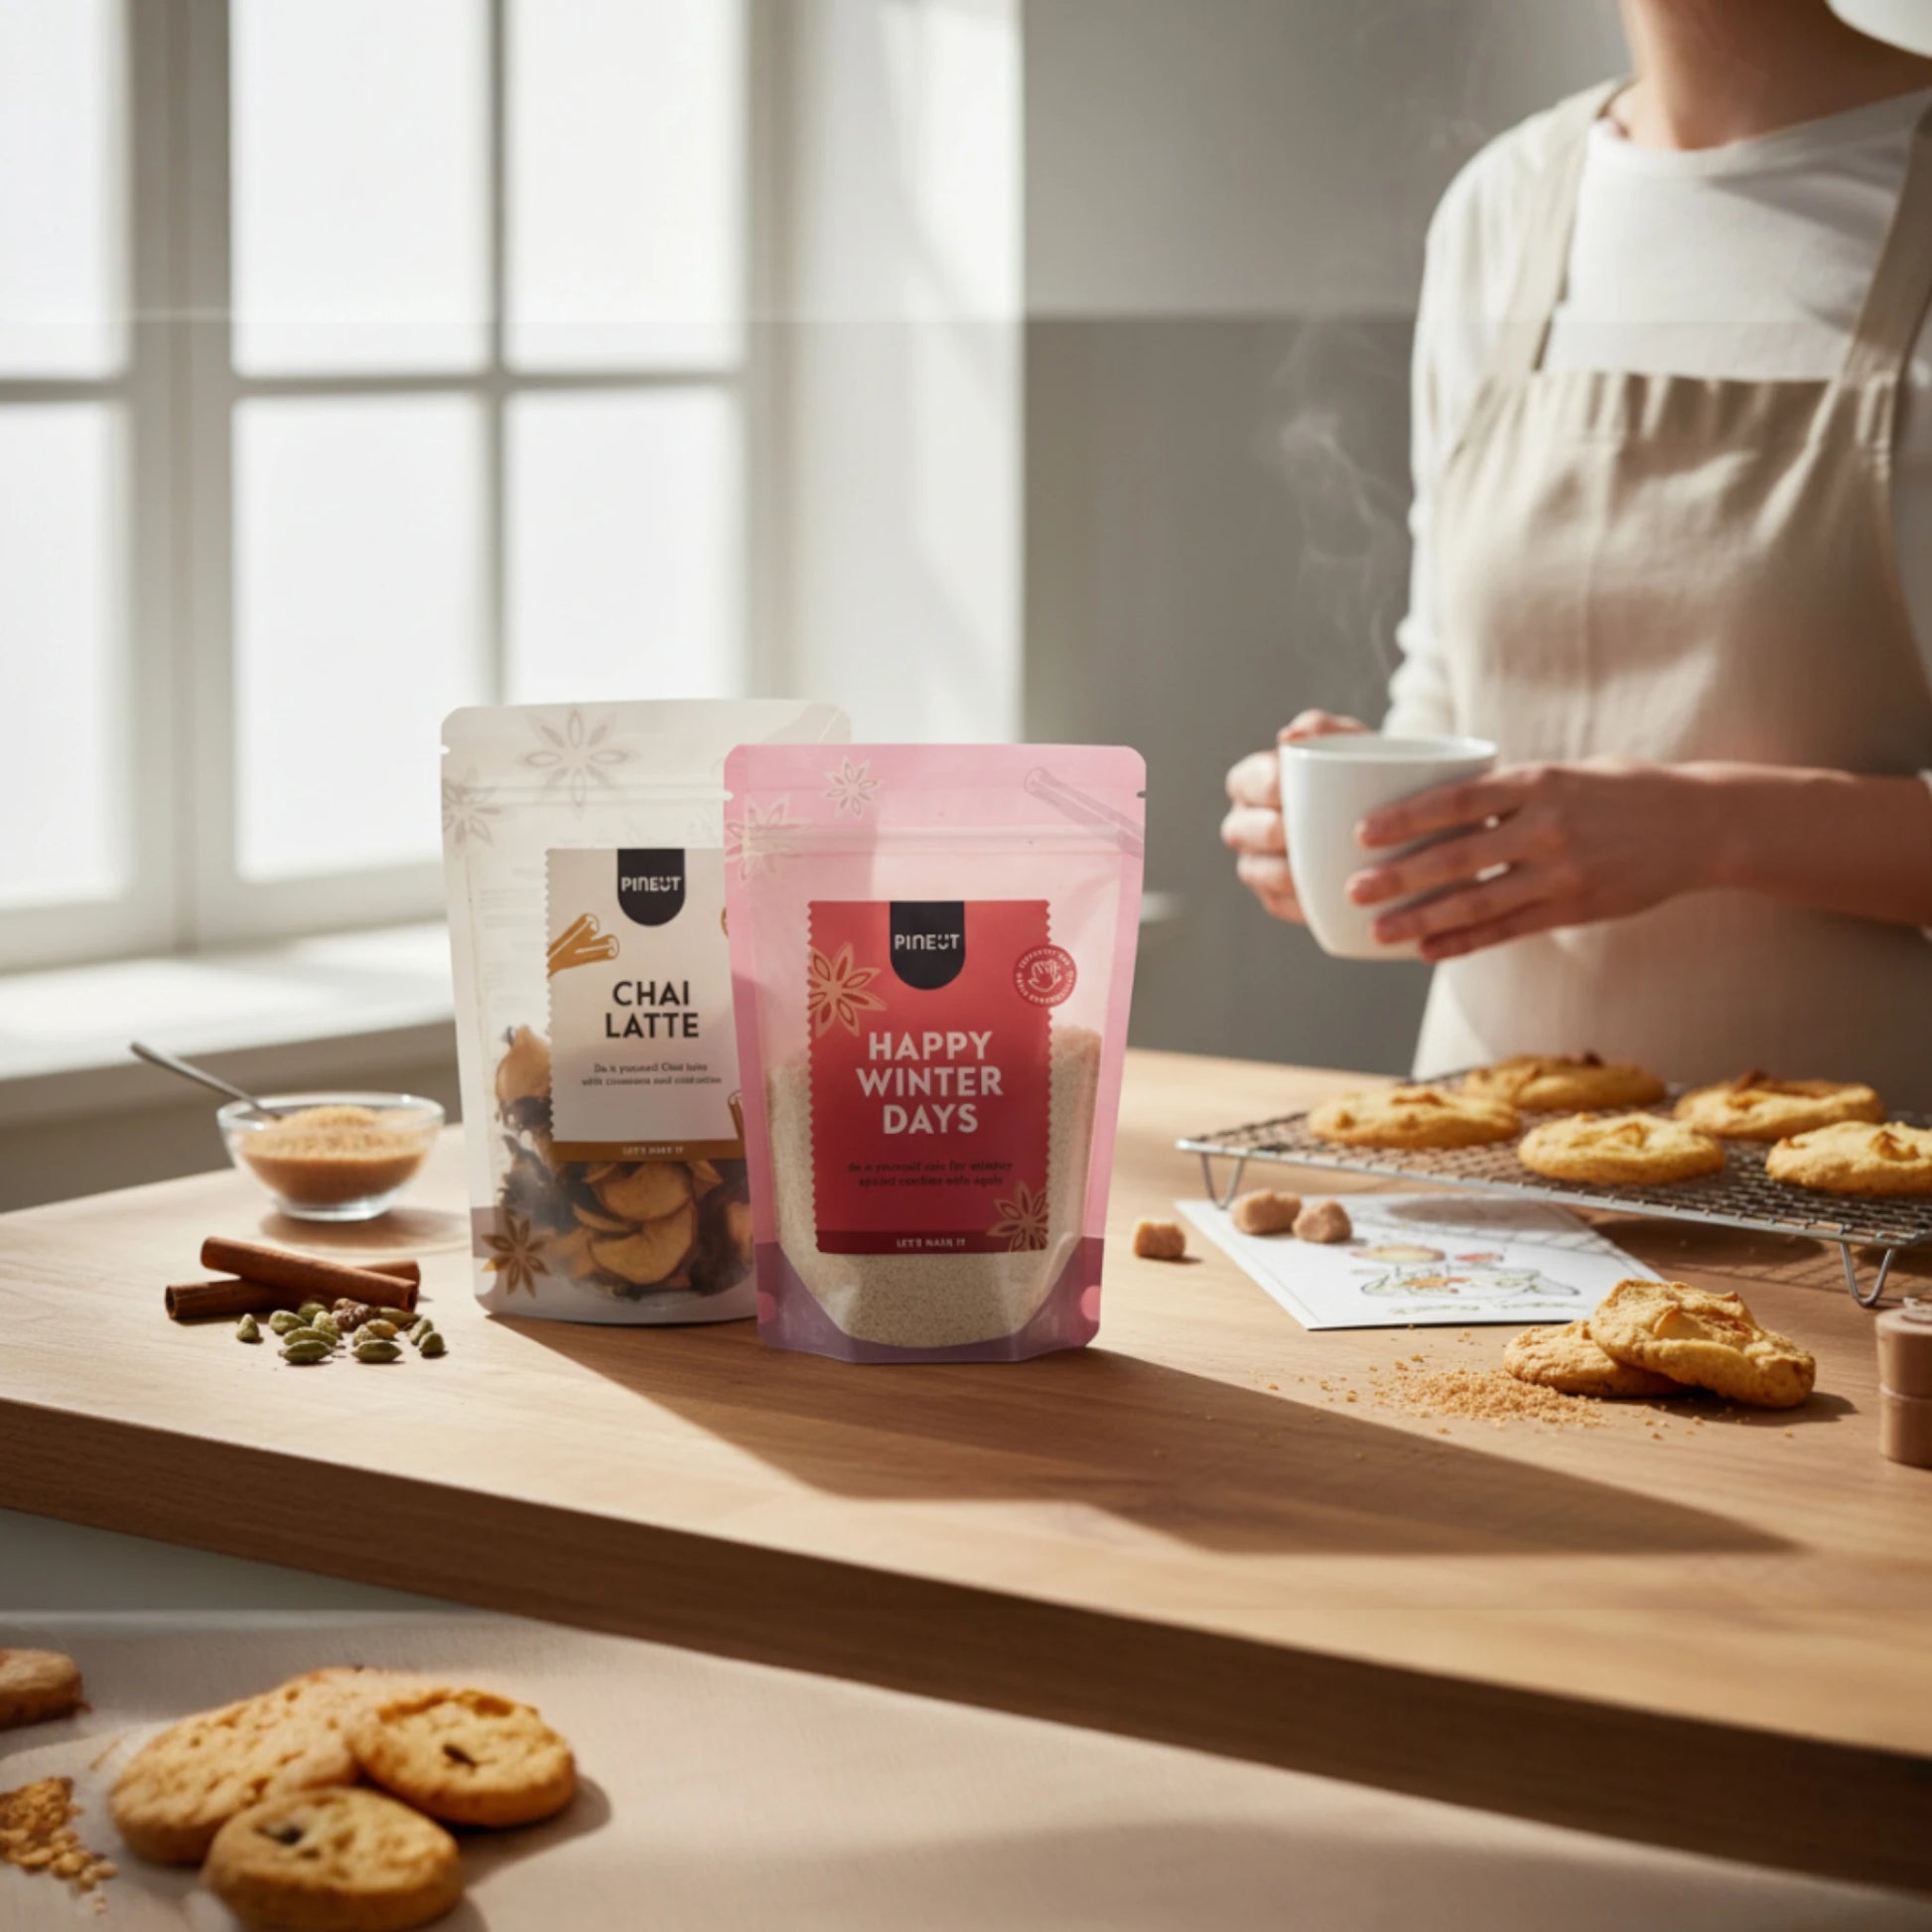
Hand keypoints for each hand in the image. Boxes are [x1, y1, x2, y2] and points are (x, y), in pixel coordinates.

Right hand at [1221, 710, 1367, 921]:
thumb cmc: (1363, 771)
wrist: (1392, 818)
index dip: (1263, 786)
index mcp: (1253, 782)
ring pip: (1254, 871)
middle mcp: (1247, 824)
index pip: (1245, 782)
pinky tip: (1323, 897)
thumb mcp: (1351, 742)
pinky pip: (1278, 904)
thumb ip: (1323, 729)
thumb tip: (1288, 737)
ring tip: (1314, 867)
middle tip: (1298, 830)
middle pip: (1240, 831)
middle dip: (1267, 831)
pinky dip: (1298, 902)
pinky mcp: (1278, 898)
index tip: (1293, 786)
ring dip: (1280, 872)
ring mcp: (1258, 863)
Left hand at [1345, 758, 1720, 960]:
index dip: (1406, 818)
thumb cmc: (1621, 790)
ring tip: (1379, 931)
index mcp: (1538, 783)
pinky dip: (1464, 942)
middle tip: (1353, 889)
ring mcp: (1562, 873)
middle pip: (1457, 857)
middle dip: (1399, 877)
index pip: (1457, 799)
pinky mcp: (1574, 909)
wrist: (1701, 824)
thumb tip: (1439, 804)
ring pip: (1478, 902)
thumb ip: (1508, 792)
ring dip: (1422, 919)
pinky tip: (1428, 950)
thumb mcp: (1564, 774)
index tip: (1361, 831)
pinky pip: (1508, 930)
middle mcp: (1547, 828)